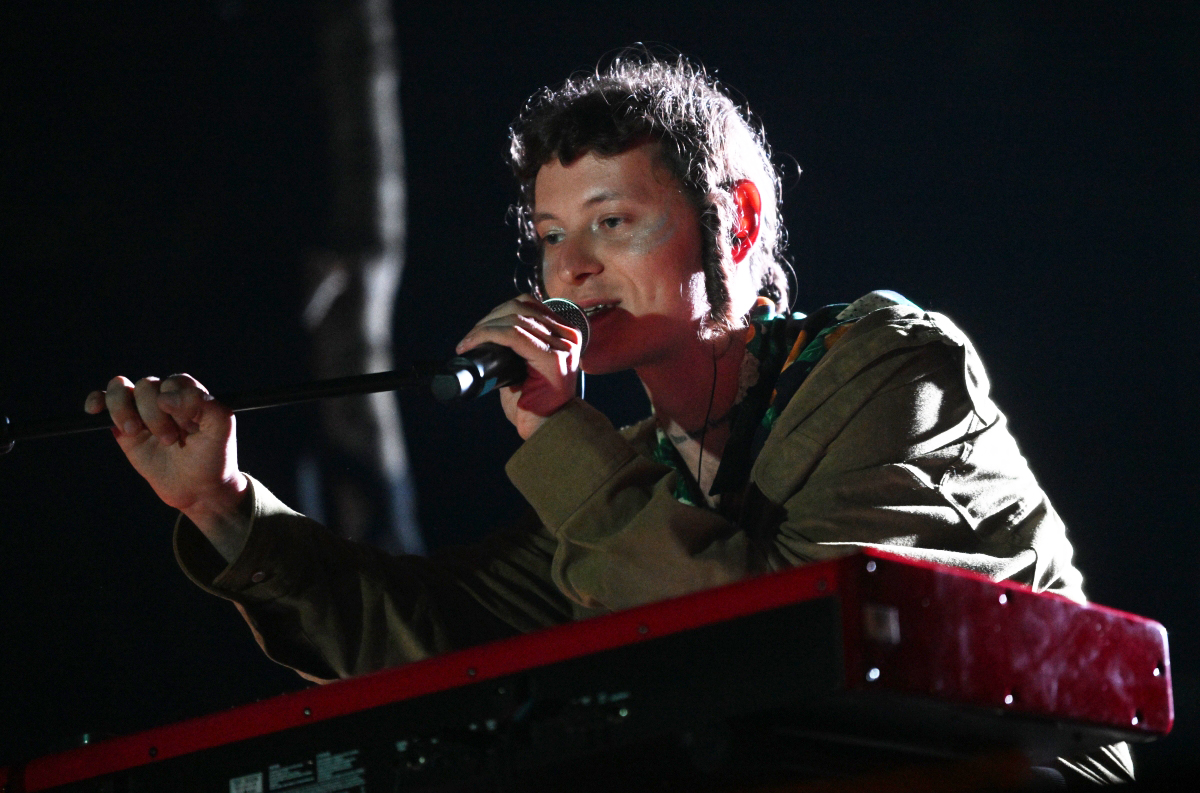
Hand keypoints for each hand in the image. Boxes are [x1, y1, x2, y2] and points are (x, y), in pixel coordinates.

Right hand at [84, 374, 247, 527]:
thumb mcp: (221, 428)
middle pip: (146, 386)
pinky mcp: (124, 428)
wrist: (199, 488)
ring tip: (135, 432)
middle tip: (170, 440)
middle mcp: (164, 397)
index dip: (176, 403)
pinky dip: (97, 400)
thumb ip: (203, 403)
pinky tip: (94, 410)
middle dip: (154, 415)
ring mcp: (142, 411)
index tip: (186, 426)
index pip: (172, 383)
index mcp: (188, 393)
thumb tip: (164, 397)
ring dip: (124, 409)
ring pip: (121, 389)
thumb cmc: (213, 456)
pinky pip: (104, 402)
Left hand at [455, 295, 583, 439]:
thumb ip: (521, 349)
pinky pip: (512, 335)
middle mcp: (569, 337)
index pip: (530, 307)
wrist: (550, 430)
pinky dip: (487, 335)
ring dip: (484, 327)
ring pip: (514, 319)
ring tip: (468, 342)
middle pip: (521, 308)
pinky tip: (472, 345)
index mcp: (566, 335)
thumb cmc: (536, 406)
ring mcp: (562, 347)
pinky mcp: (551, 359)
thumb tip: (494, 337)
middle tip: (469, 338)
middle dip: (489, 319)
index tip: (479, 329)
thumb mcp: (530, 369)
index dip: (499, 312)